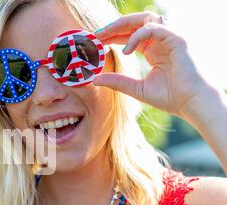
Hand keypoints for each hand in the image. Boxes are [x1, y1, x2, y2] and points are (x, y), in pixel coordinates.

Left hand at [93, 11, 208, 117]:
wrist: (192, 103)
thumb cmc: (170, 98)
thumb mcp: (136, 88)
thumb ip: (117, 82)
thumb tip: (94, 79)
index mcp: (153, 50)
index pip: (130, 35)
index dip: (112, 36)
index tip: (95, 41)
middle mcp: (161, 41)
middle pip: (135, 23)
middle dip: (114, 27)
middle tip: (96, 35)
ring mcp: (170, 38)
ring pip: (145, 19)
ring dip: (123, 25)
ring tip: (106, 36)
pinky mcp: (176, 39)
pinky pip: (153, 28)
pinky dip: (137, 36)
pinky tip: (126, 51)